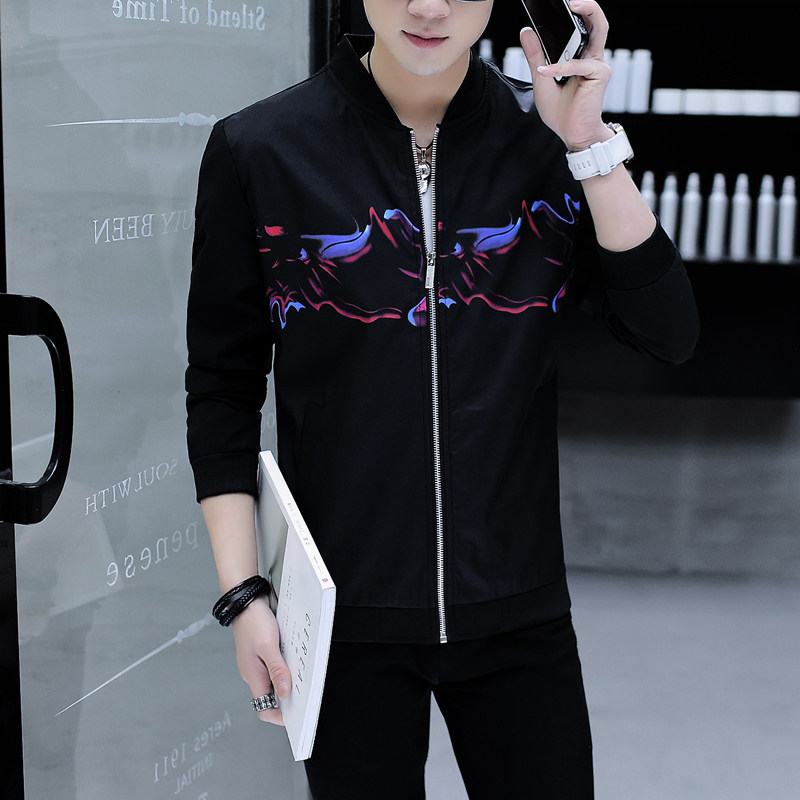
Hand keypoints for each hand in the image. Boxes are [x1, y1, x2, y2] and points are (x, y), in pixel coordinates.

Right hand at [232, 596, 290, 725]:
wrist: (246, 600)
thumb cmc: (253, 621)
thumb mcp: (268, 646)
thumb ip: (276, 670)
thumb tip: (285, 692)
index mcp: (253, 676)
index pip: (264, 708)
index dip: (279, 715)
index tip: (296, 713)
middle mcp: (255, 672)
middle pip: (272, 695)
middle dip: (289, 695)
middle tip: (306, 690)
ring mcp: (259, 662)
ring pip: (276, 678)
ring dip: (289, 677)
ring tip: (303, 672)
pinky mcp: (264, 651)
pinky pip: (277, 664)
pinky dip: (287, 664)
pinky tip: (296, 657)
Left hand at [521, 0, 611, 151]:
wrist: (572, 134)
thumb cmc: (561, 111)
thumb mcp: (541, 80)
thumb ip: (535, 56)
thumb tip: (526, 31)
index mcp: (579, 56)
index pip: (579, 27)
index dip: (571, 13)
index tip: (556, 3)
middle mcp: (591, 56)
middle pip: (595, 21)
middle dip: (586, 4)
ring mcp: (597, 64)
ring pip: (598, 30)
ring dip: (587, 13)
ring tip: (571, 4)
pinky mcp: (599, 75)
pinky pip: (579, 64)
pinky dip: (560, 67)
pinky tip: (546, 71)